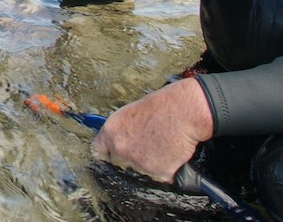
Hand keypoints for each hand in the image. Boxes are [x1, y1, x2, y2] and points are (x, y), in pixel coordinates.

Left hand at [91, 78, 214, 183]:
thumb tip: (124, 139)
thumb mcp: (132, 113)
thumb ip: (123, 131)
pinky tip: (173, 153)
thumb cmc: (162, 106)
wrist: (183, 112)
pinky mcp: (156, 172)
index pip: (99, 151)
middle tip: (149, 148)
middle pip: (120, 164)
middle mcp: (120, 148)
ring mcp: (137, 162)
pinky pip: (161, 175)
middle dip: (132, 160)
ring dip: (151, 165)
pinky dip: (169, 169)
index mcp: (111, 131)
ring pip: (142, 170)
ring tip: (164, 146)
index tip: (113, 156)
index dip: (108, 154)